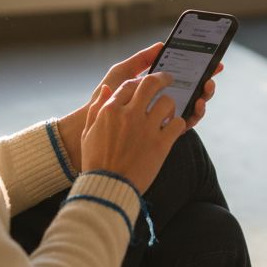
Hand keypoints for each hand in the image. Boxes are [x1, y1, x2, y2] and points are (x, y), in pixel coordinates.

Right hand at [56, 47, 222, 171]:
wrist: (108, 187)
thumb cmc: (96, 161)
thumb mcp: (88, 133)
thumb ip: (97, 109)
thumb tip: (107, 89)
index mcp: (110, 111)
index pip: (129, 85)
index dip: (140, 82)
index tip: (146, 84)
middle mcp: (129, 115)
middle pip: (151, 84)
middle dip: (162, 78)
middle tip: (169, 79)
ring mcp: (146, 129)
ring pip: (167, 102)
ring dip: (170, 105)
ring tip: (169, 111)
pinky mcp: (161, 144)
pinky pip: (178, 124)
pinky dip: (178, 124)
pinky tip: (174, 128)